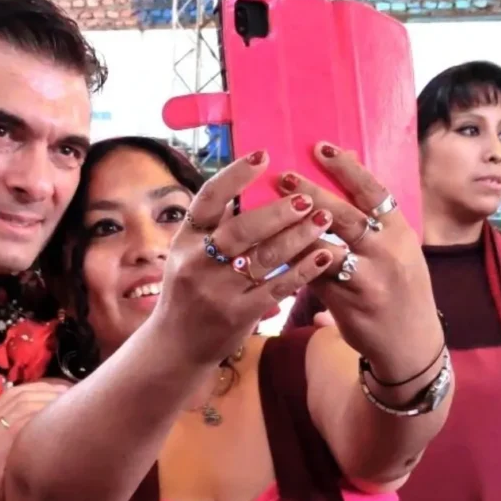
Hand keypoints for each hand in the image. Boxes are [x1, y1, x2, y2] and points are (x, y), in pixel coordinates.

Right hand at [151, 151, 336, 365]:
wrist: (177, 344)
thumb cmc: (188, 291)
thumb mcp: (187, 254)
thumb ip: (213, 224)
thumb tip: (243, 183)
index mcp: (185, 240)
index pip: (208, 199)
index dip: (235, 175)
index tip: (263, 155)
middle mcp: (197, 263)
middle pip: (241, 229)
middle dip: (277, 211)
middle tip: (307, 197)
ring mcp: (218, 290)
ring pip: (264, 258)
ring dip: (298, 236)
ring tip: (324, 219)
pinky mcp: (238, 314)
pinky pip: (278, 287)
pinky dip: (303, 269)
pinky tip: (324, 255)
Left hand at [281, 143, 443, 382]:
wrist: (411, 344)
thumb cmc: (399, 289)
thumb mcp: (397, 251)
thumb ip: (372, 222)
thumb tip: (343, 178)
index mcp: (401, 232)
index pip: (374, 191)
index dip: (347, 168)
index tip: (321, 147)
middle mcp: (388, 251)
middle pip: (347, 215)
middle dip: (314, 193)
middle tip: (284, 175)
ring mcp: (369, 278)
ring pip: (326, 246)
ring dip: (296, 228)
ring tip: (271, 211)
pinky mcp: (349, 302)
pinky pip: (313, 277)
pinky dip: (293, 263)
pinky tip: (271, 250)